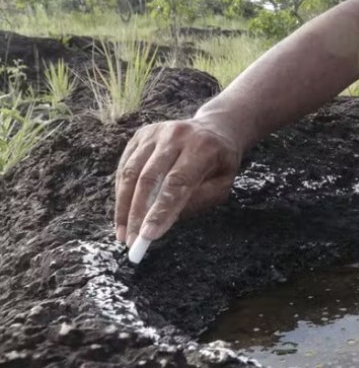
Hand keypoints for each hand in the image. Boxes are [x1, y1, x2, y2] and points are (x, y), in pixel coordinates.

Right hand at [115, 119, 241, 246]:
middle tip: (132, 242)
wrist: (213, 129)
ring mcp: (155, 133)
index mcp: (202, 147)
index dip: (160, 211)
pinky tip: (122, 214)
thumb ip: (201, 199)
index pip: (177, 183)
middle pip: (149, 178)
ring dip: (123, 207)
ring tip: (123, 234)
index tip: (148, 237)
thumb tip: (168, 219)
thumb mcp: (224, 182)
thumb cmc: (219, 162)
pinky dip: (120, 193)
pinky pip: (125, 166)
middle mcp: (176, 135)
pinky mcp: (140, 135)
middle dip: (137, 214)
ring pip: (130, 172)